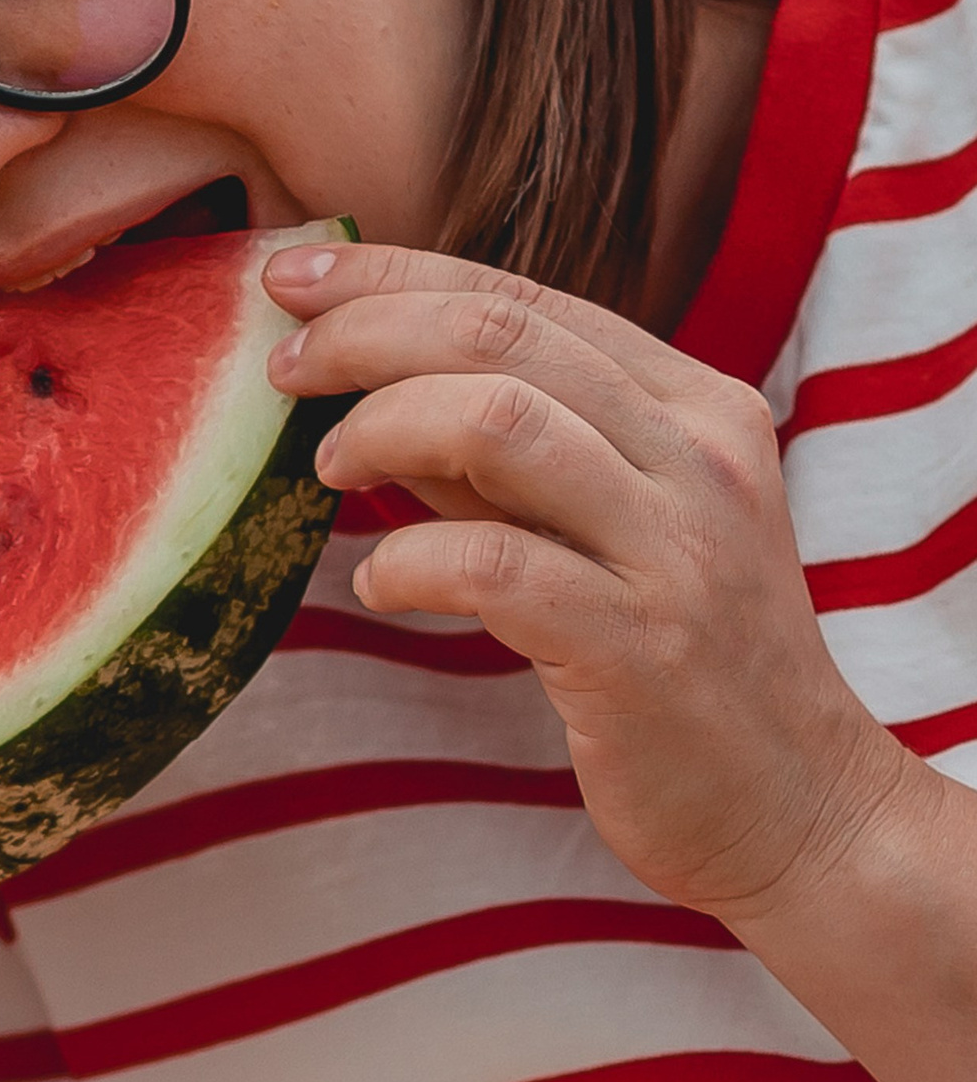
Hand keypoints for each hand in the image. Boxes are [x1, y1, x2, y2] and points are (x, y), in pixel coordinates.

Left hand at [260, 240, 917, 933]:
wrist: (798, 808)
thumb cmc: (677, 665)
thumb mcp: (603, 526)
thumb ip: (500, 457)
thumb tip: (366, 384)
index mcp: (696, 406)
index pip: (523, 297)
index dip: (390, 272)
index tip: (293, 274)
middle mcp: (699, 457)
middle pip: (499, 333)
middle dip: (363, 331)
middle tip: (282, 366)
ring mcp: (678, 549)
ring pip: (499, 420)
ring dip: (380, 428)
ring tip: (327, 468)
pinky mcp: (640, 646)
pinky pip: (492, 566)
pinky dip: (407, 563)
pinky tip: (378, 585)